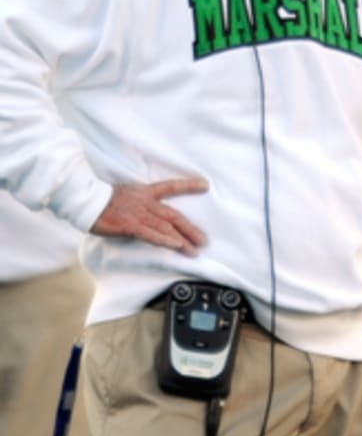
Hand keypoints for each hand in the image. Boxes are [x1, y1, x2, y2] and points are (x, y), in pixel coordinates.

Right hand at [90, 179, 207, 254]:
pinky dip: (165, 240)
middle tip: (204, 240)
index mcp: (144, 192)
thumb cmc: (100, 200)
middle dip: (191, 228)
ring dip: (183, 240)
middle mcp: (145, 202)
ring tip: (195, 250)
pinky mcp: (129, 225)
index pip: (170, 186)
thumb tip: (149, 214)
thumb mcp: (124, 195)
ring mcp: (138, 214)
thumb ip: (138, 203)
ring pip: (166, 227)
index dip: (188, 185)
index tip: (205, 185)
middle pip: (174, 215)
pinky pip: (150, 234)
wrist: (82, 199)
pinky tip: (176, 246)